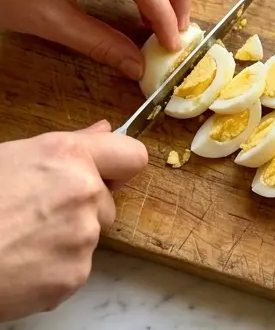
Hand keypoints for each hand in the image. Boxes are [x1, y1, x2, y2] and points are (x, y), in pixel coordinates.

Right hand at [0, 120, 148, 319]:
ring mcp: (83, 236)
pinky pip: (75, 268)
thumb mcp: (11, 158)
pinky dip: (54, 271)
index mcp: (70, 156)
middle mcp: (86, 191)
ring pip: (90, 236)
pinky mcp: (74, 275)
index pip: (132, 156)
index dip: (119, 167)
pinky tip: (21, 265)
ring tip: (21, 241)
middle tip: (38, 216)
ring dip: (67, 239)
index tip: (107, 175)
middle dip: (83, 208)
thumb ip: (67, 145)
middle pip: (107, 201)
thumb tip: (102, 130)